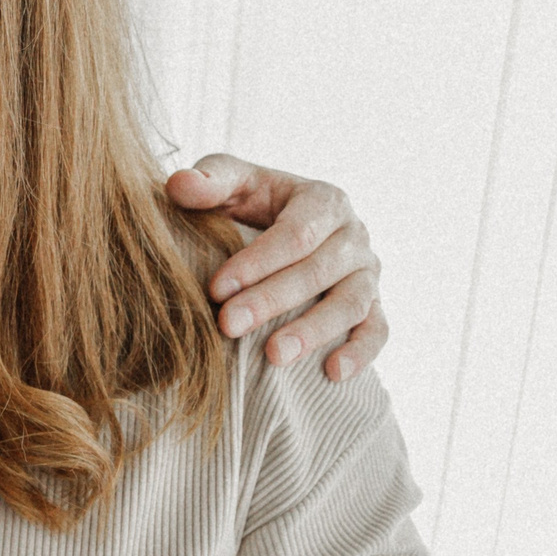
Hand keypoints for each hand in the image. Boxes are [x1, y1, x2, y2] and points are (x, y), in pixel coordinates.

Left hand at [169, 154, 384, 380]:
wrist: (276, 230)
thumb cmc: (250, 206)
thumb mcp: (232, 185)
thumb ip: (210, 181)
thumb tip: (179, 184)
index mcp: (323, 201)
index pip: (296, 233)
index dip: (257, 262)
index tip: (215, 288)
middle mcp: (353, 236)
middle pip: (320, 271)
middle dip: (272, 299)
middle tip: (229, 325)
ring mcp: (367, 274)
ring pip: (351, 303)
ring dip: (314, 331)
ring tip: (274, 357)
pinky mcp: (373, 306)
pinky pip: (377, 330)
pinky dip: (361, 352)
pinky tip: (333, 374)